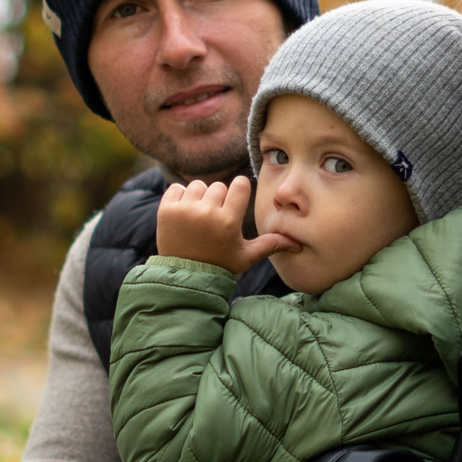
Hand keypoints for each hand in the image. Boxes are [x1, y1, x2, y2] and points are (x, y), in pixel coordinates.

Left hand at [154, 177, 294, 271]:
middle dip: (219, 199)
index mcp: (228, 221)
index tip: (235, 202)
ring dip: (199, 197)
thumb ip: (270, 245)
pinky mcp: (166, 210)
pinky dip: (180, 197)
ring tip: (199, 217)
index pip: (239, 185)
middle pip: (219, 186)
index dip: (239, 191)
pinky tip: (184, 214)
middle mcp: (206, 213)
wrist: (186, 276)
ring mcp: (184, 210)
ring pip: (198, 186)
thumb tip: (296, 243)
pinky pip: (176, 188)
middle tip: (215, 219)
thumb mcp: (246, 257)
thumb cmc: (220, 265)